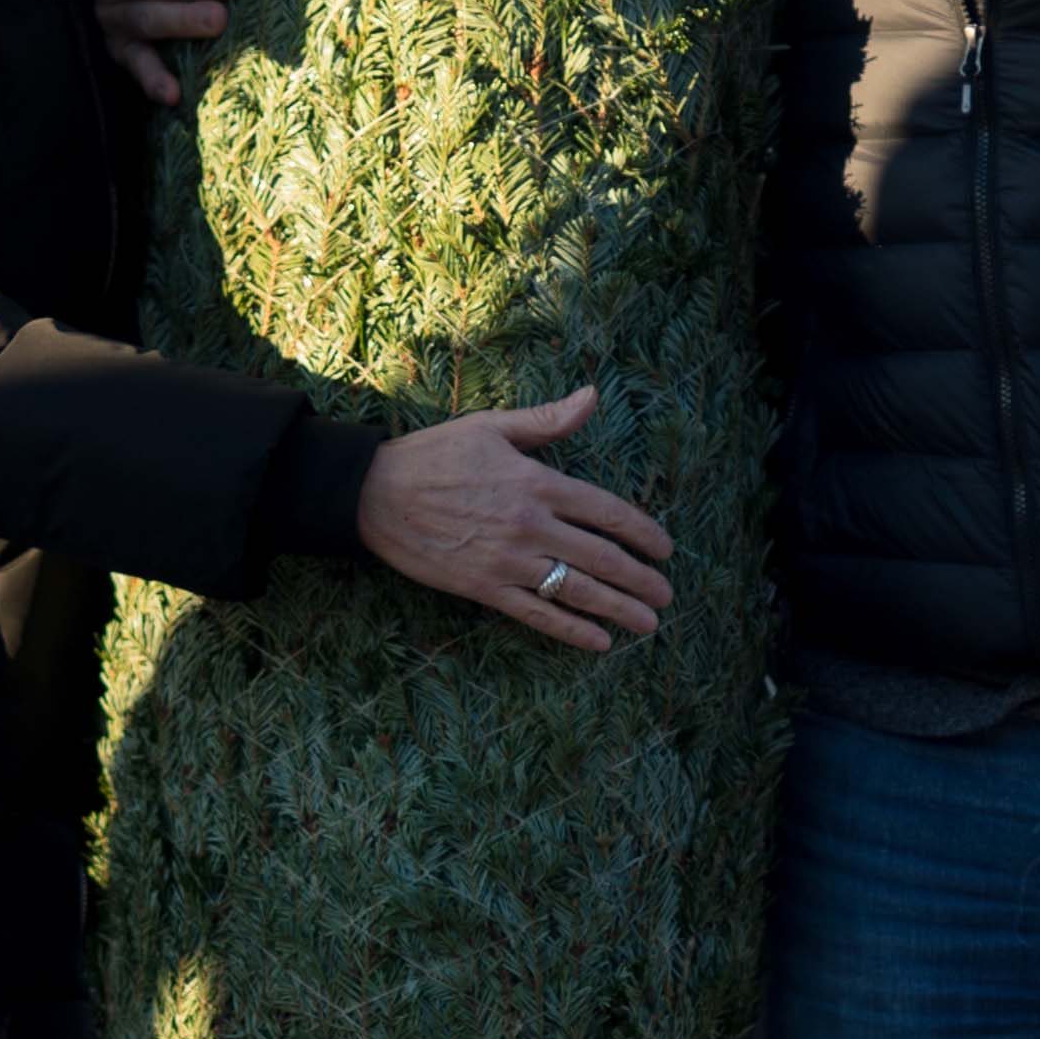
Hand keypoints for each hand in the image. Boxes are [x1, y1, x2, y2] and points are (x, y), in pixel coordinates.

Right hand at [356, 387, 672, 652]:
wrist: (374, 494)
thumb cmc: (434, 455)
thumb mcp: (491, 426)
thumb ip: (547, 420)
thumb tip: (592, 396)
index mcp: (537, 482)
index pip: (607, 511)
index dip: (643, 532)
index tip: (665, 549)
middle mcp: (531, 524)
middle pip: (602, 556)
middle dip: (640, 579)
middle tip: (665, 594)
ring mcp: (508, 560)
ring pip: (577, 589)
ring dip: (619, 609)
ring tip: (648, 623)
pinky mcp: (484, 587)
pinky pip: (537, 613)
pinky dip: (571, 630)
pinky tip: (599, 642)